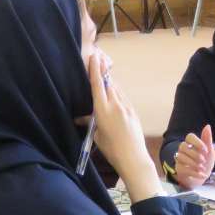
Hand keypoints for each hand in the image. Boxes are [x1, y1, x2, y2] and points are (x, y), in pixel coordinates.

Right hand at [88, 54, 158, 200]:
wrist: (133, 157)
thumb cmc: (111, 149)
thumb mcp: (97, 135)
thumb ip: (91, 123)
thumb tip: (81, 118)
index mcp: (103, 110)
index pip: (97, 85)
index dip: (95, 70)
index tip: (94, 57)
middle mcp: (115, 104)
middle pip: (108, 83)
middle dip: (102, 73)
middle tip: (97, 61)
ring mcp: (126, 107)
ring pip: (117, 89)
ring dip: (110, 83)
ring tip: (104, 77)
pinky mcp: (133, 111)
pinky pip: (123, 97)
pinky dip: (117, 93)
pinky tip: (114, 95)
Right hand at [174, 125, 214, 188]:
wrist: (203, 175)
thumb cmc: (206, 161)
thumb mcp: (209, 151)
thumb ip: (207, 139)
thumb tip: (208, 126)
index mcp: (192, 143)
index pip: (190, 137)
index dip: (197, 142)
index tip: (206, 150)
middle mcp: (184, 149)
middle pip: (183, 146)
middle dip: (194, 154)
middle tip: (203, 160)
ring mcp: (180, 159)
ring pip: (181, 157)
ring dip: (193, 163)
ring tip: (202, 168)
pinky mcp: (179, 169)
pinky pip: (182, 168)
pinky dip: (193, 172)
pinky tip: (201, 174)